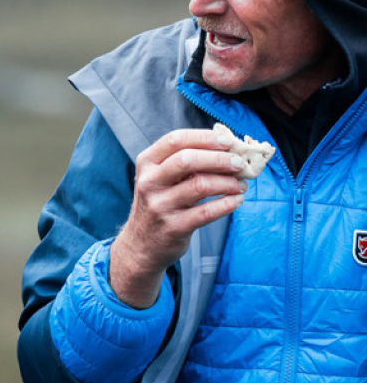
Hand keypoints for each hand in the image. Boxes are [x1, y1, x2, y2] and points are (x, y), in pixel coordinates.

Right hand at [109, 127, 246, 307]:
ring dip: (228, 182)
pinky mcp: (174, 227)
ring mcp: (160, 206)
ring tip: (240, 185)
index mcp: (147, 163)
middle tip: (239, 163)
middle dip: (220, 159)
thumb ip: (184, 162)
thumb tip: (226, 148)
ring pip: (200, 185)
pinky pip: (207, 212)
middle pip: (188, 160)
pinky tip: (236, 200)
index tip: (227, 141)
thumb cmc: (159, 204)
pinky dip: (227, 204)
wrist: (141, 245)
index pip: (176, 140)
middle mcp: (150, 182)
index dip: (205, 138)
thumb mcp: (160, 179)